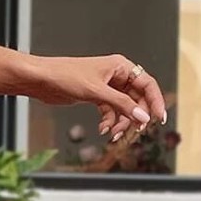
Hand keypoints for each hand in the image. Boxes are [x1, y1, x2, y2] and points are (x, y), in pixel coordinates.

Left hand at [27, 53, 166, 144]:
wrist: (41, 79)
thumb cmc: (65, 76)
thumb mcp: (96, 92)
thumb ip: (121, 105)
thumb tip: (142, 116)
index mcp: (120, 66)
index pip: (147, 84)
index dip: (155, 101)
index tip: (159, 119)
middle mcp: (116, 75)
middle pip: (137, 98)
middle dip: (135, 116)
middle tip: (135, 131)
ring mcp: (106, 86)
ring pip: (124, 107)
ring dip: (121, 122)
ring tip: (113, 133)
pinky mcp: (96, 96)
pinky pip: (111, 111)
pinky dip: (109, 121)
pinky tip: (103, 129)